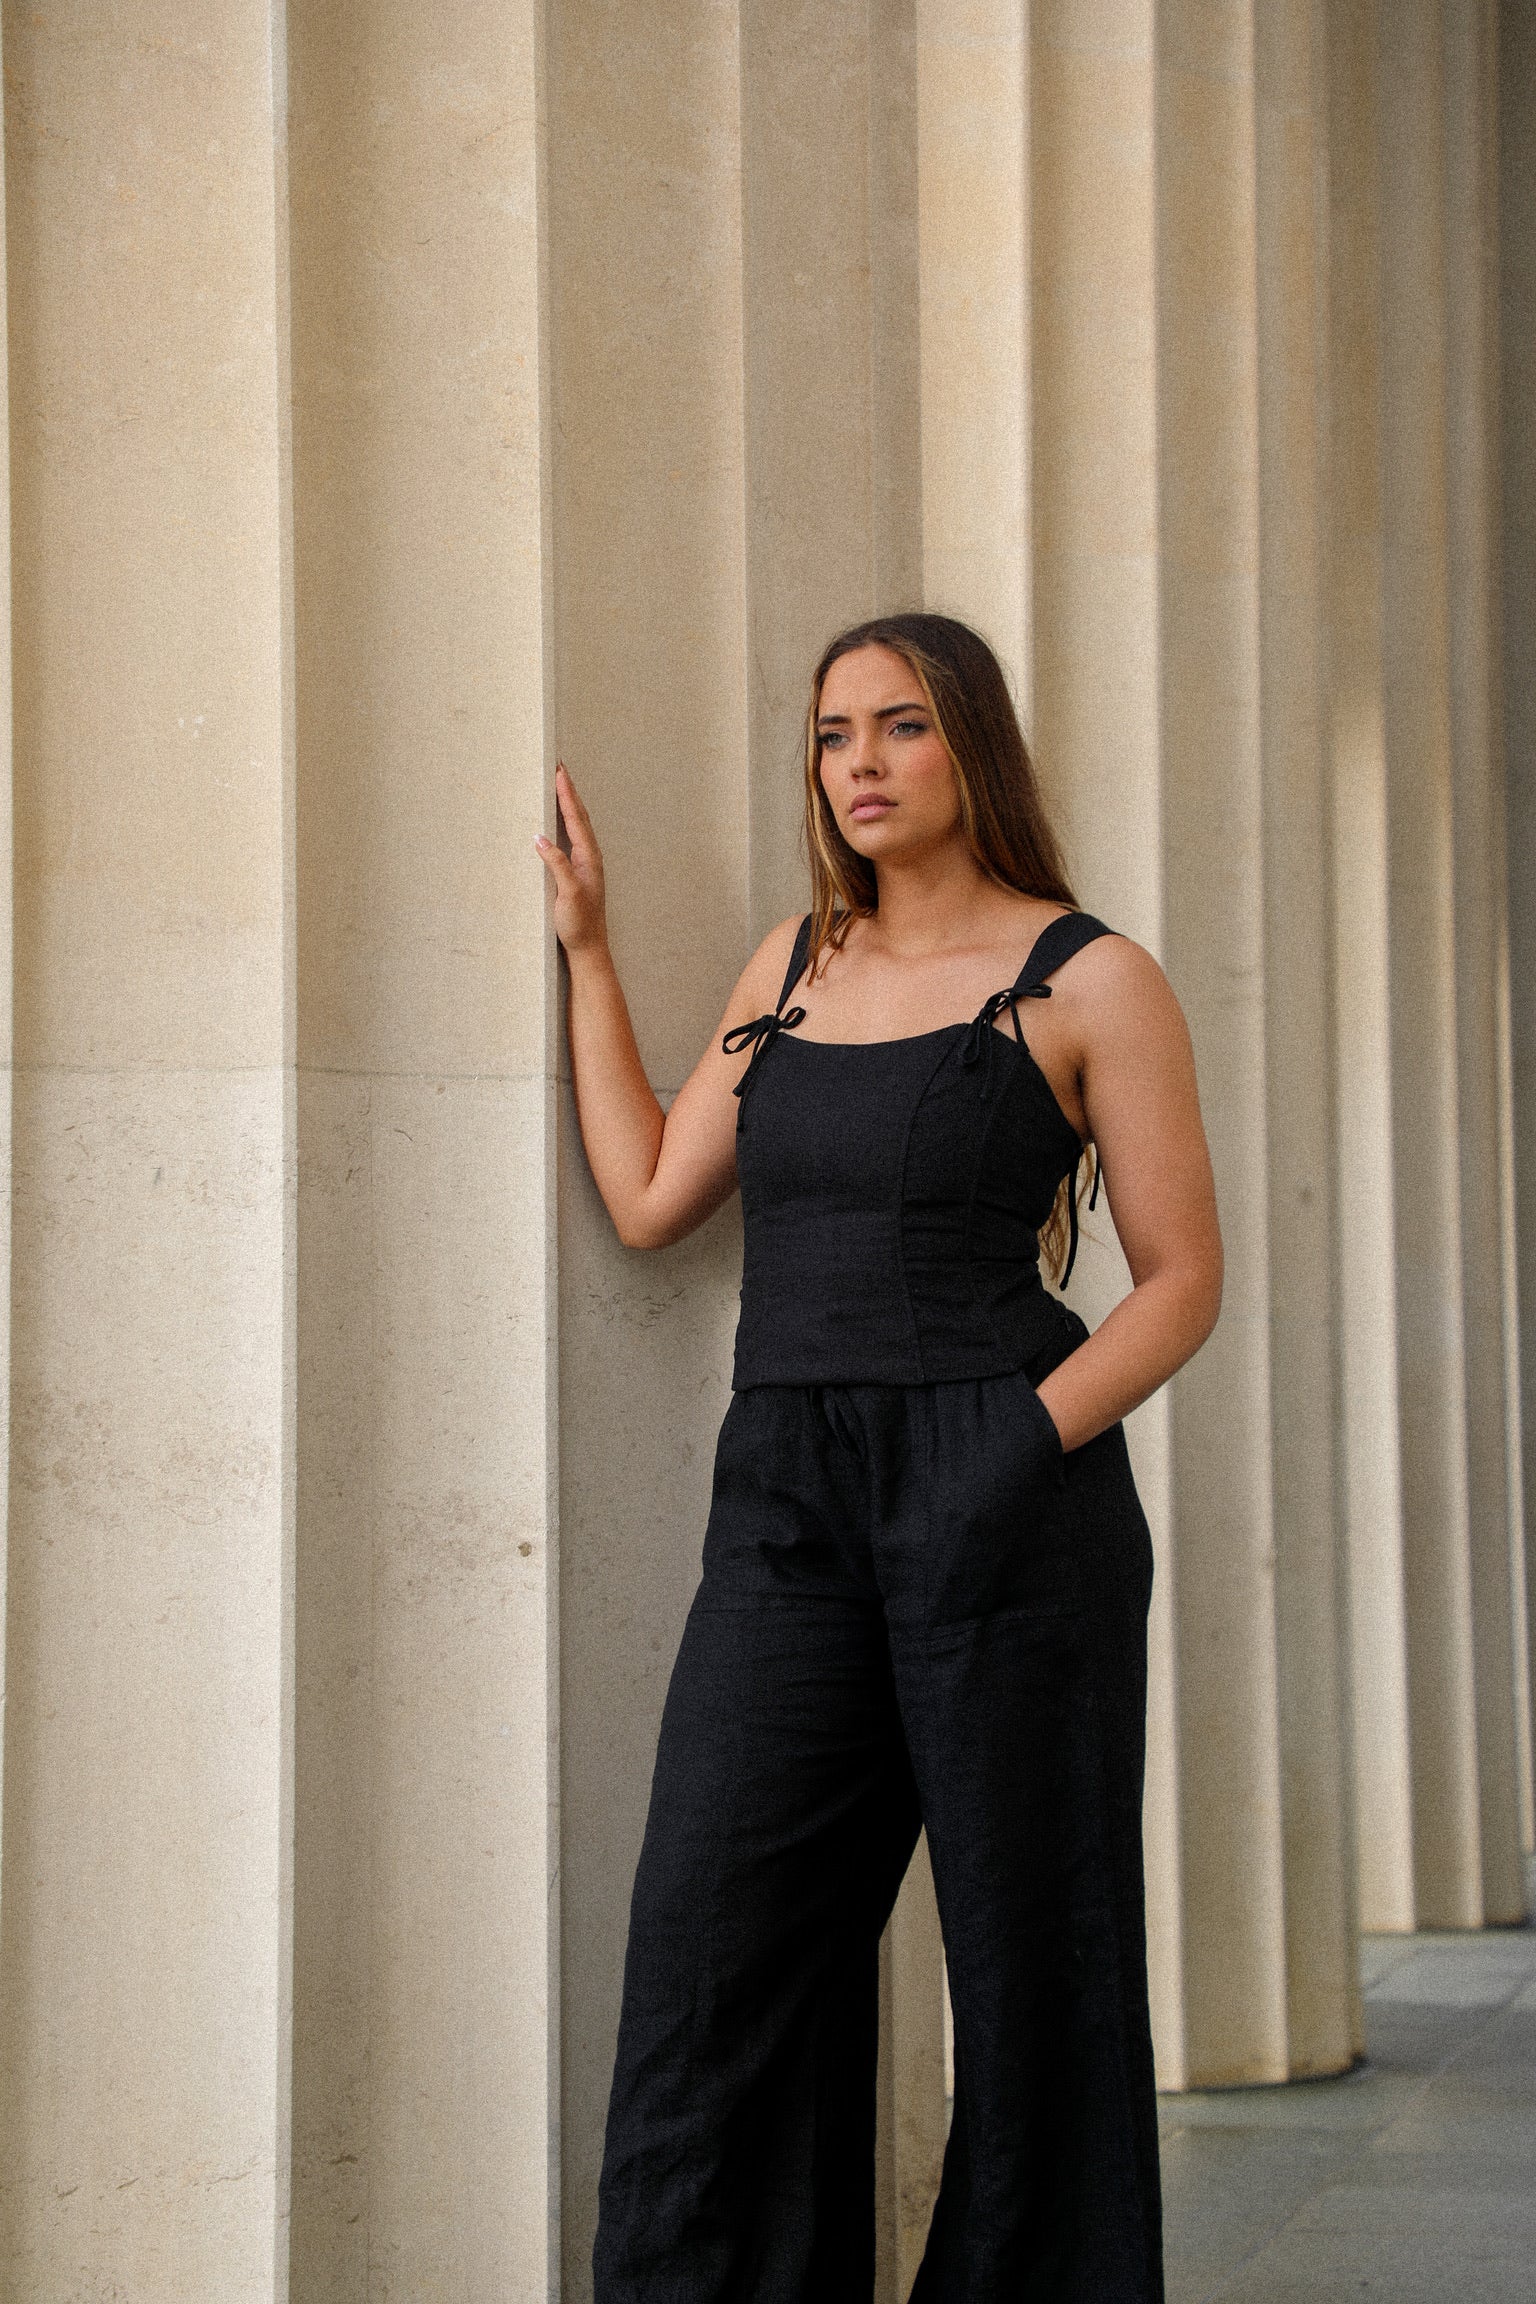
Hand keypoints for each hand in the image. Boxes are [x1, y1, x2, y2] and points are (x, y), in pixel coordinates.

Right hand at [535, 764, 608, 955]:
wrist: (589, 948)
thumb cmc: (580, 924)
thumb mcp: (568, 894)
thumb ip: (557, 865)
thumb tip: (540, 838)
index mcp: (588, 857)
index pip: (576, 818)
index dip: (566, 794)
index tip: (559, 771)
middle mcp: (590, 857)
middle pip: (579, 815)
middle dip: (569, 790)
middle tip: (559, 768)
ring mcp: (585, 864)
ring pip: (577, 825)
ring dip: (569, 803)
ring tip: (559, 785)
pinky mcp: (578, 873)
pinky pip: (572, 837)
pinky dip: (566, 821)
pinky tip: (559, 821)